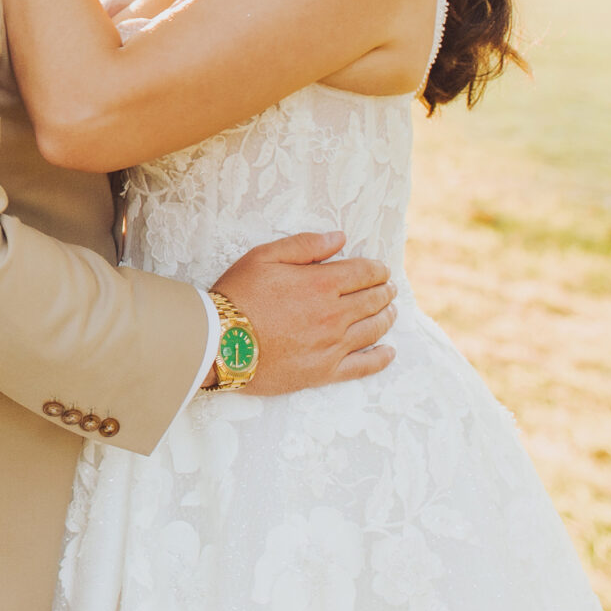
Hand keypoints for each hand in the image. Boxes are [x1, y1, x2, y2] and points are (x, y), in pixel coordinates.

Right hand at [213, 230, 396, 394]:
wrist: (219, 342)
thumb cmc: (238, 295)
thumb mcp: (264, 256)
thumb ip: (305, 245)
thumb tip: (339, 238)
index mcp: (321, 283)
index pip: (364, 273)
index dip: (377, 269)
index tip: (381, 270)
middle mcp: (334, 315)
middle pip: (373, 300)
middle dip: (385, 291)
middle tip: (389, 289)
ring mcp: (332, 345)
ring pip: (373, 329)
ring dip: (387, 317)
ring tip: (391, 311)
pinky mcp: (325, 372)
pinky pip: (363, 366)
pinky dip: (381, 358)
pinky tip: (388, 351)